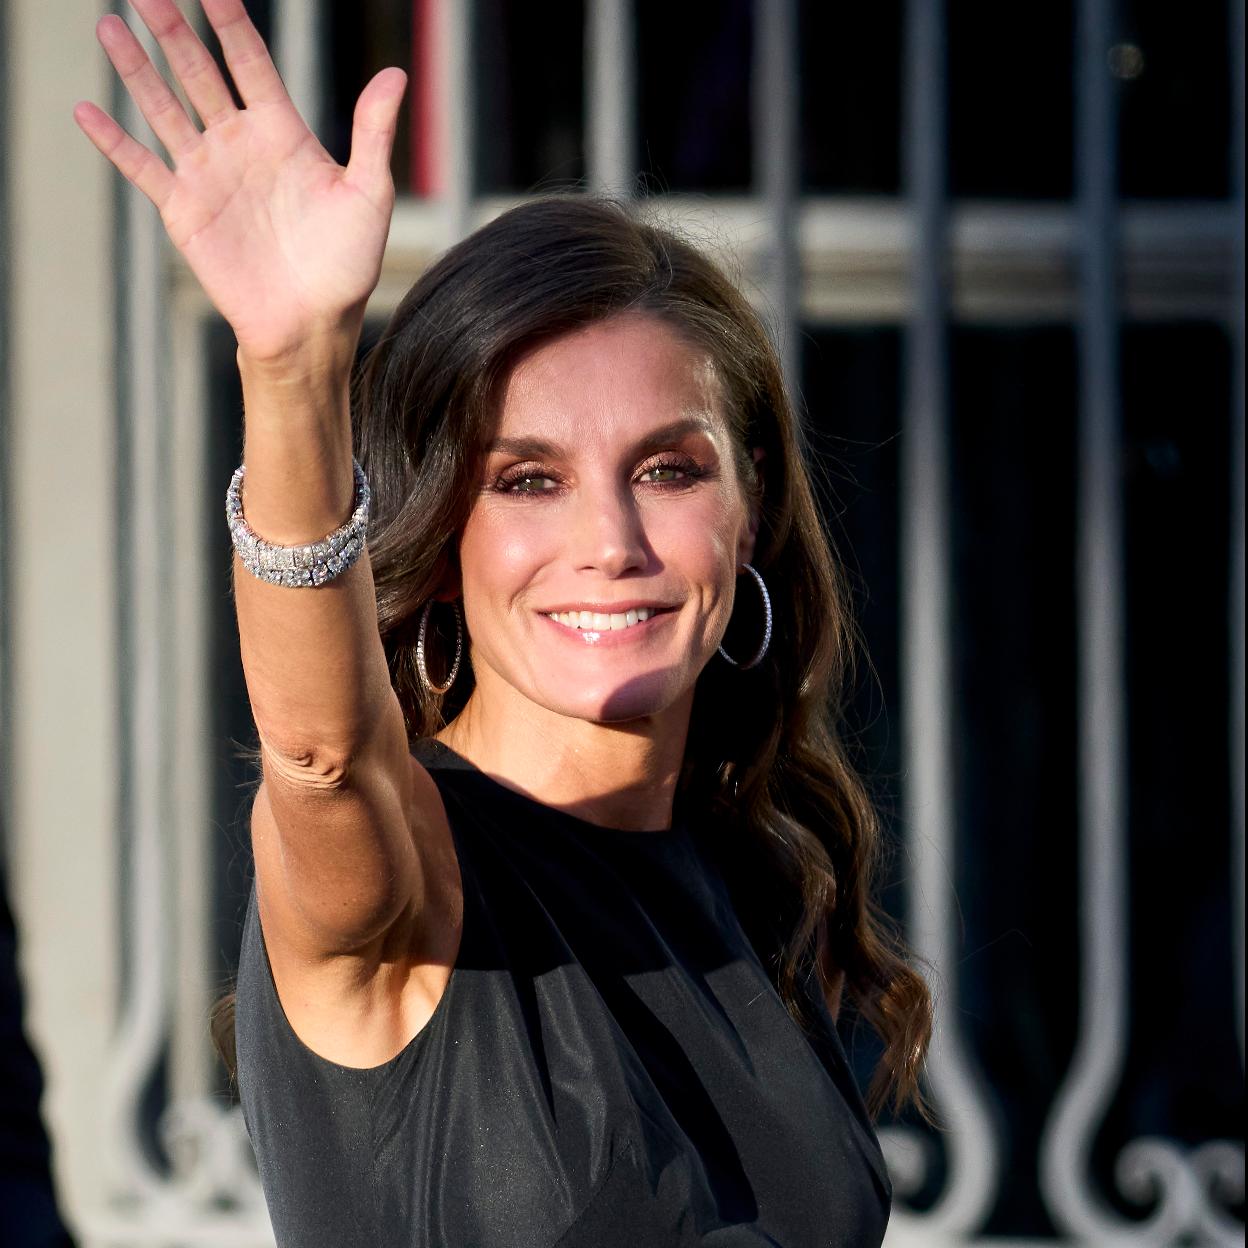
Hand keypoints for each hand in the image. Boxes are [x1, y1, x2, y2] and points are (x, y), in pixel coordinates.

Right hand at [74, 0, 407, 364]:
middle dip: (172, 30)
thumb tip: (396, 74)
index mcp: (283, 132)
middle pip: (198, 72)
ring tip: (108, 26)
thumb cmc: (346, 266)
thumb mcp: (368, 195)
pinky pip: (141, 167)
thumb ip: (373, 133)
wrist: (312, 325)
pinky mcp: (184, 210)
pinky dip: (113, 141)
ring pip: (163, 108)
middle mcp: (240, 145)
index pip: (251, 62)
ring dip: (135, 68)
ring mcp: (208, 175)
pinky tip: (86, 110)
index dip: (230, 21)